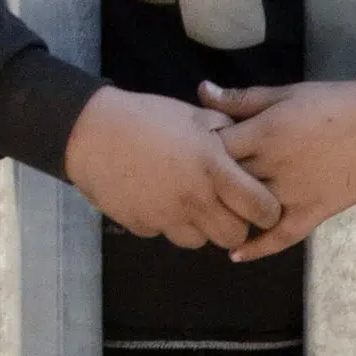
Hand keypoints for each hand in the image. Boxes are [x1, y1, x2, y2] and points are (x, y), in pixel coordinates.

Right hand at [62, 85, 280, 251]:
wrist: (89, 131)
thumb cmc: (144, 117)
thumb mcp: (191, 115)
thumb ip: (224, 130)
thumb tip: (244, 140)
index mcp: (214, 170)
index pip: (263, 210)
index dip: (266, 210)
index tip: (258, 202)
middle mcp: (196, 199)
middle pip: (234, 236)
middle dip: (233, 224)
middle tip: (221, 206)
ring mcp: (167, 216)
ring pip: (199, 241)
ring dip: (198, 227)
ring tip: (186, 202)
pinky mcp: (142, 225)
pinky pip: (163, 234)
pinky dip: (165, 222)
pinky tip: (155, 198)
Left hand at [202, 76, 355, 262]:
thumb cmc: (330, 103)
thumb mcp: (283, 94)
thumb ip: (241, 99)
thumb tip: (202, 90)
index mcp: (264, 134)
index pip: (214, 149)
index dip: (198, 151)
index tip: (188, 153)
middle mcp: (275, 167)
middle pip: (227, 181)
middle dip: (208, 183)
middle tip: (190, 187)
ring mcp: (295, 193)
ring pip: (250, 210)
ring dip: (228, 214)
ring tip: (206, 217)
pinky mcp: (316, 212)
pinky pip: (283, 236)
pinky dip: (259, 248)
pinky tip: (235, 254)